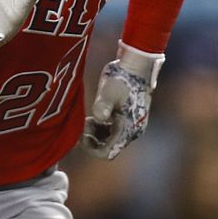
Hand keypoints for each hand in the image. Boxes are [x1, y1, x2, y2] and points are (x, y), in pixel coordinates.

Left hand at [82, 41, 164, 158]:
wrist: (136, 65)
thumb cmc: (122, 77)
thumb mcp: (109, 90)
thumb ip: (103, 104)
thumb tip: (99, 117)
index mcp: (128, 129)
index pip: (107, 152)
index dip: (91, 148)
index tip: (81, 135)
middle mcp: (133, 131)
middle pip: (108, 148)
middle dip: (93, 140)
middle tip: (84, 123)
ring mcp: (132, 125)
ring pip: (110, 140)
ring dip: (97, 134)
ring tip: (88, 118)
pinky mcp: (129, 119)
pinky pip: (113, 132)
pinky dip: (102, 128)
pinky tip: (94, 116)